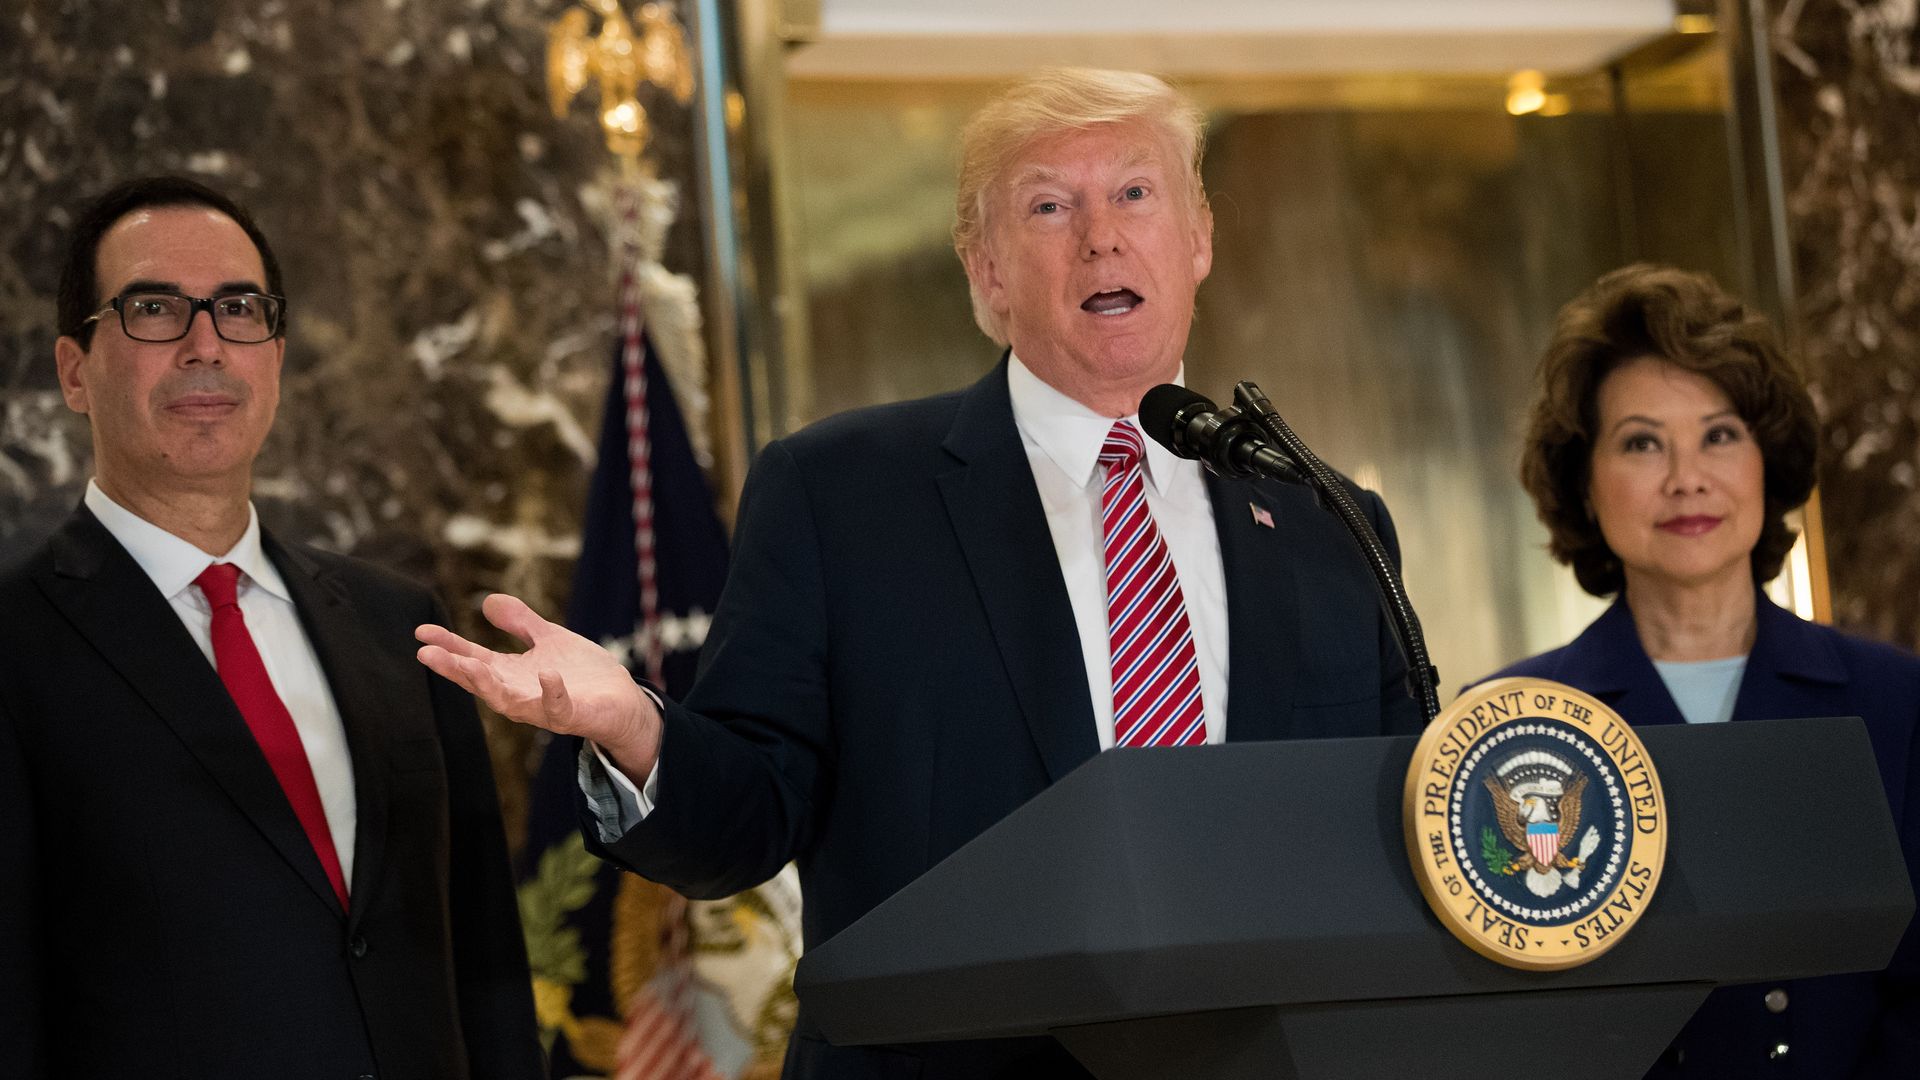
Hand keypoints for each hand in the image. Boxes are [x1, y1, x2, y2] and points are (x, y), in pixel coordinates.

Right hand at [416, 593, 661, 777]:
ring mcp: (543, 708)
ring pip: (508, 701)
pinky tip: (546, 672)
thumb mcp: (548, 639)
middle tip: (427, 653)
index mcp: (511, 675)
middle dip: (455, 668)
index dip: (447, 647)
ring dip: (488, 684)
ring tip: (470, 664)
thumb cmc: (581, 674)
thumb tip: (488, 601)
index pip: (472, 660)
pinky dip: (551, 692)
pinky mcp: (571, 716)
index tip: (421, 631)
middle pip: (480, 682)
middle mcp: (520, 694)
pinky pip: (557, 707)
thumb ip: (520, 622)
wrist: (622, 702)